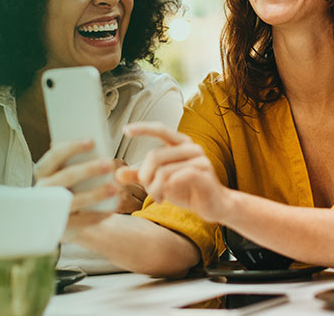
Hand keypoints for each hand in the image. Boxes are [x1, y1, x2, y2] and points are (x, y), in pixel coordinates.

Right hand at [34, 139, 119, 228]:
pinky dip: (97, 215)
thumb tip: (94, 145)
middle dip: (88, 169)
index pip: (55, 156)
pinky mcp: (61, 226)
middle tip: (109, 163)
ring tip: (114, 188)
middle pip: (66, 177)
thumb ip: (73, 162)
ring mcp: (51, 209)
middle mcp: (43, 190)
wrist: (56, 218)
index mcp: (44, 173)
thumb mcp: (64, 174)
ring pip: (74, 200)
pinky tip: (112, 209)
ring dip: (95, 194)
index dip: (72, 147)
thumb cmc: (66, 188)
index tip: (92, 141)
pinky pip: (81, 221)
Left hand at [118, 123, 235, 221]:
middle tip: (147, 189)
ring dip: (155, 188)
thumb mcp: (160, 182)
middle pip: (154, 156)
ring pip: (163, 171)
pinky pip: (178, 178)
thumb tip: (118, 174)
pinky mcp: (205, 175)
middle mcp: (191, 148)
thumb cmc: (188, 190)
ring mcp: (200, 160)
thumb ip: (141, 176)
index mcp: (180, 144)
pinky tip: (168, 196)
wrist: (214, 206)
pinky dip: (167, 189)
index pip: (160, 130)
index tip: (125, 130)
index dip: (143, 128)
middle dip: (145, 177)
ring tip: (158, 197)